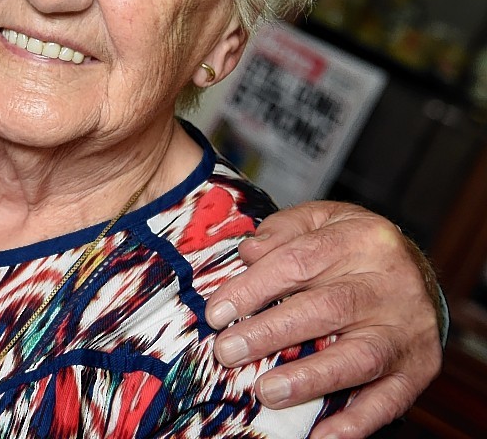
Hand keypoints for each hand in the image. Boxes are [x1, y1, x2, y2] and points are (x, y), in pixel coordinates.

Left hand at [205, 201, 441, 438]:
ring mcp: (407, 329)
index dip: (252, 288)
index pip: (298, 262)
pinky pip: (389, 400)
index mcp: (362, 239)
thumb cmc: (352, 247)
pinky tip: (321, 436)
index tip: (216, 313)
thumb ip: (283, 231)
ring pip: (359, 357)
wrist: (420, 270)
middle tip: (227, 351)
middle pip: (325, 309)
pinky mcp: (419, 368)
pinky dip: (356, 422)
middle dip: (270, 333)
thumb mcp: (321, 220)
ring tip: (266, 391)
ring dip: (310, 378)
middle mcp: (390, 284)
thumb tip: (248, 253)